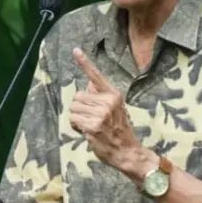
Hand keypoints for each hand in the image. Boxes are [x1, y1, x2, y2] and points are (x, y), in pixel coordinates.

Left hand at [69, 47, 148, 176]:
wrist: (128, 152)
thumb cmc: (120, 131)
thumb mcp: (116, 109)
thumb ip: (102, 96)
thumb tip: (88, 85)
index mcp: (113, 95)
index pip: (96, 76)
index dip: (84, 63)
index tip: (75, 50)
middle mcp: (108, 101)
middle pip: (77, 97)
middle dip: (80, 109)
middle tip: (91, 119)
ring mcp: (101, 114)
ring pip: (74, 108)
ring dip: (77, 119)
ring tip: (90, 126)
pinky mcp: (93, 126)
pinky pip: (73, 120)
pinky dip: (76, 127)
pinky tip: (87, 132)